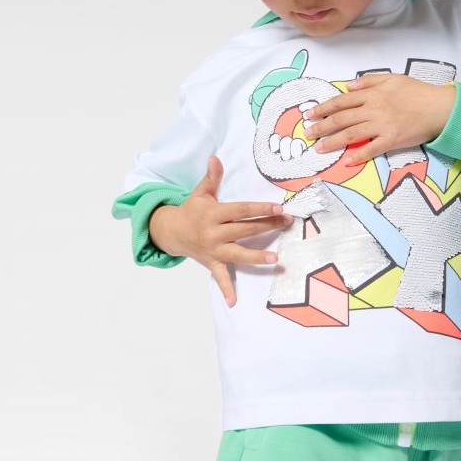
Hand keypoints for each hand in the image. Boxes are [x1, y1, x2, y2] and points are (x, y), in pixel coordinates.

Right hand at [149, 156, 291, 307]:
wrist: (172, 232)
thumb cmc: (192, 211)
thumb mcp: (201, 193)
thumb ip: (211, 177)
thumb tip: (215, 158)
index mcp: (213, 214)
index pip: (240, 210)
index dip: (259, 209)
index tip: (278, 208)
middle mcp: (214, 232)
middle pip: (244, 229)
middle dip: (267, 226)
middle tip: (287, 224)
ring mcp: (213, 250)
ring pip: (237, 253)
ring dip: (256, 257)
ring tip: (275, 259)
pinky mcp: (212, 263)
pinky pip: (220, 277)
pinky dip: (226, 290)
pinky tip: (234, 302)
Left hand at [306, 73, 455, 164]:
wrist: (439, 107)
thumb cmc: (417, 91)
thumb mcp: (392, 78)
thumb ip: (369, 81)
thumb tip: (348, 86)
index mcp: (372, 94)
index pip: (342, 101)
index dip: (323, 108)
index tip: (310, 114)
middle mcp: (374, 109)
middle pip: (342, 118)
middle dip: (322, 126)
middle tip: (308, 134)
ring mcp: (382, 125)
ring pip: (352, 134)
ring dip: (333, 142)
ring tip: (319, 149)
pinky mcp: (392, 140)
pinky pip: (372, 149)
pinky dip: (360, 156)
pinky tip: (348, 161)